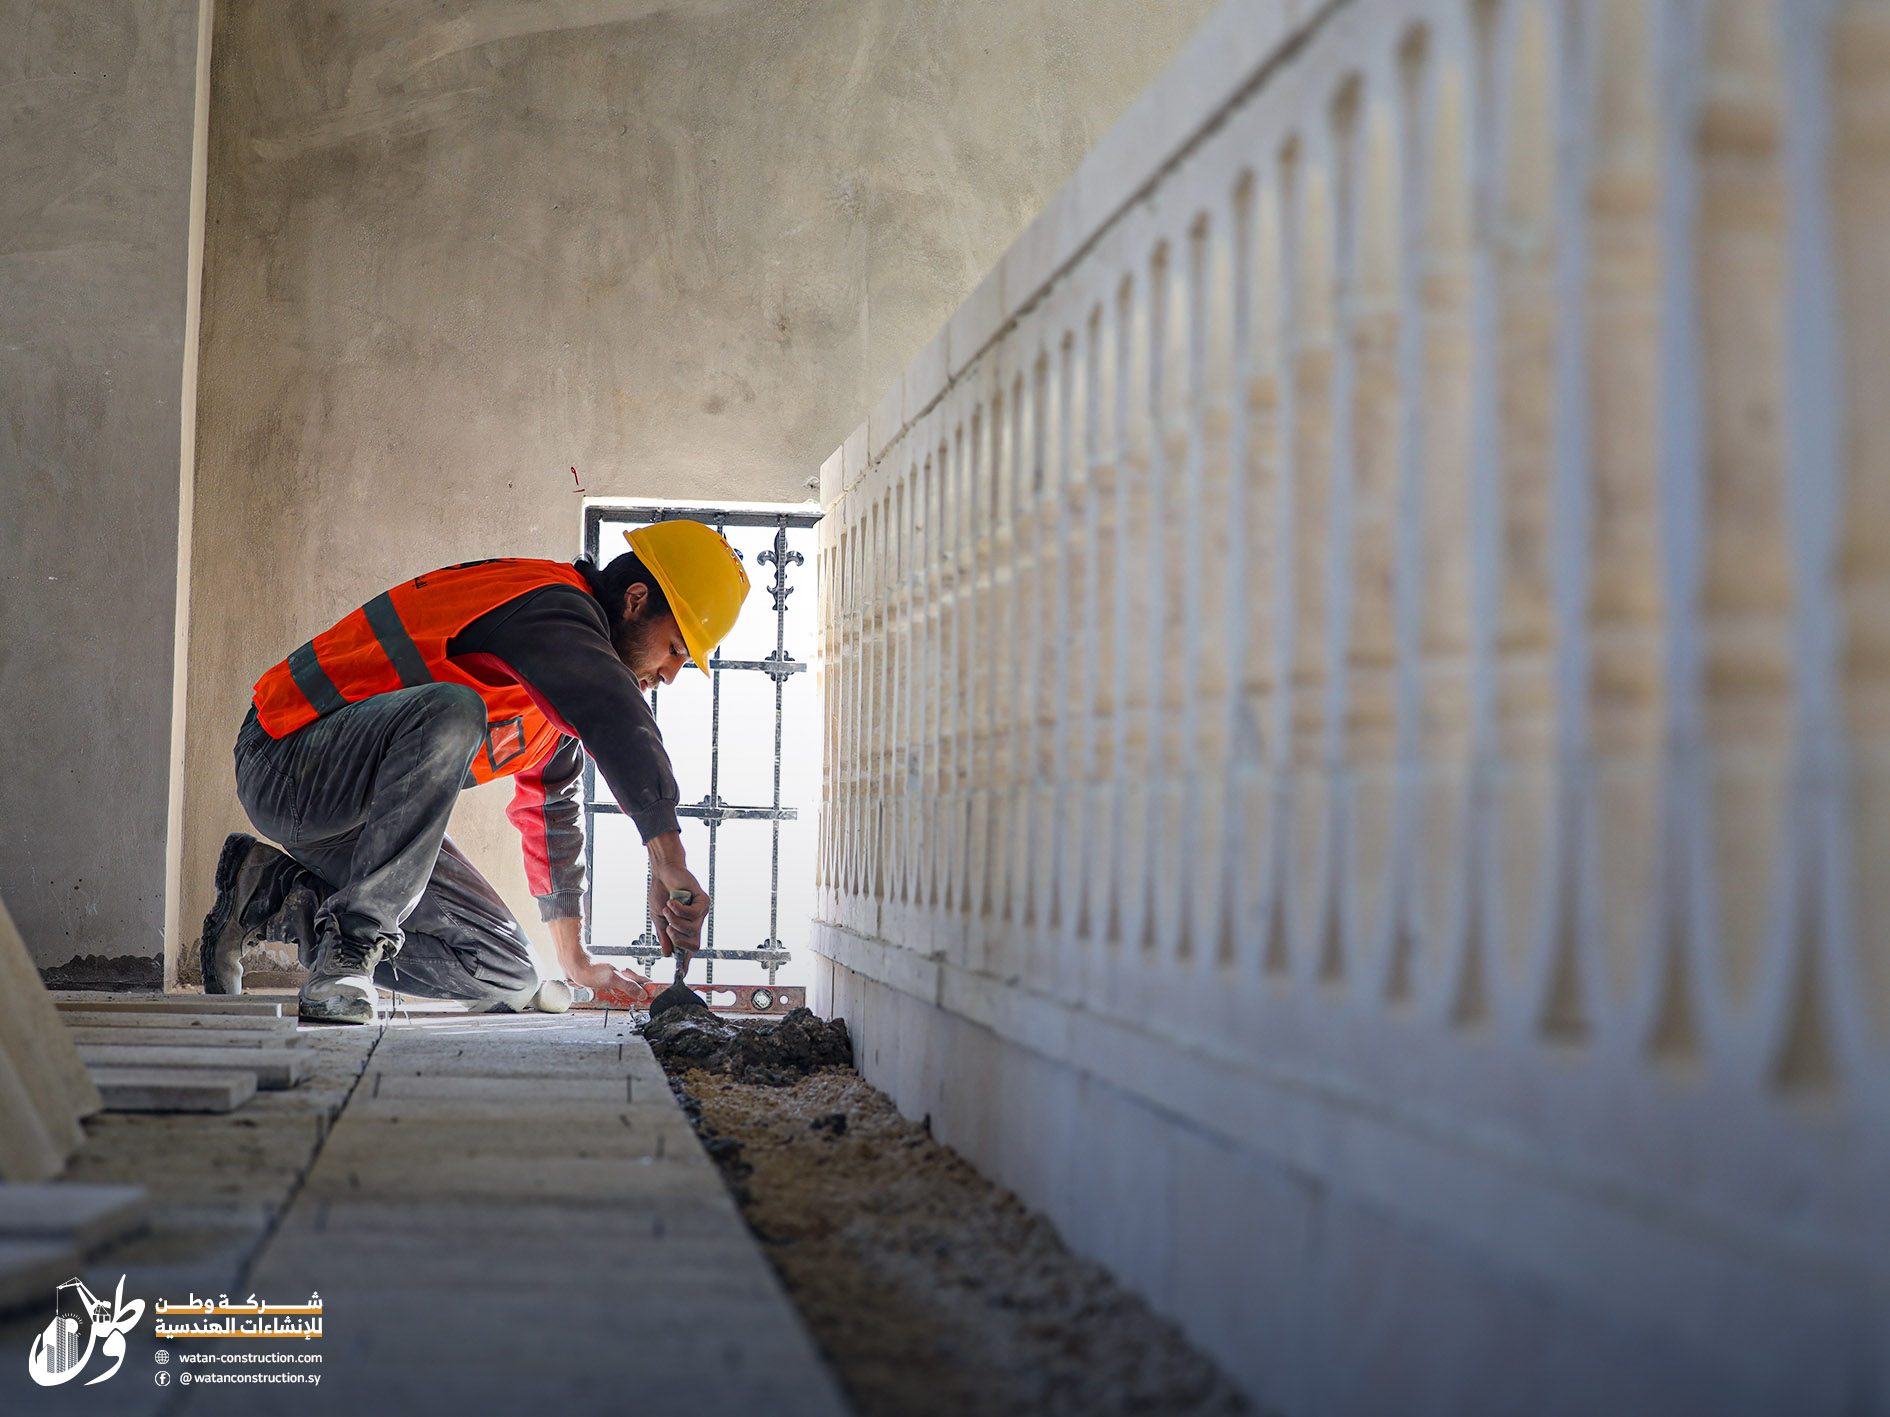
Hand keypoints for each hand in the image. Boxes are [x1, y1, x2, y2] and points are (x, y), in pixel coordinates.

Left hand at [566, 957, 656, 1007]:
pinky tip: (614, 1003)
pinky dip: (617, 998)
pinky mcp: (606, 983)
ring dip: (629, 999)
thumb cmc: (591, 970)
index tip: (658, 999)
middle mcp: (623, 975)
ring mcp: (614, 979)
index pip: (646, 982)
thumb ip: (629, 986)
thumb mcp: (613, 980)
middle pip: (637, 988)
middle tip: (644, 1007)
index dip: (653, 990)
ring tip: (631, 1006)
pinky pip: (615, 993)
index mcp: (628, 973)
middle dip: (641, 998)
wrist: (574, 965)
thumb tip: (642, 994)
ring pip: (626, 991)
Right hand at [646, 832, 708, 958]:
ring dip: (675, 921)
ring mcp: (701, 912)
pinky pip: (692, 914)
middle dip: (678, 939)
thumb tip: (667, 954)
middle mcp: (696, 922)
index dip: (685, 962)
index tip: (681, 975)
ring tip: (668, 908)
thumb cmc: (661, 894)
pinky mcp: (703, 901)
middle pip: (694, 945)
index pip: (688, 948)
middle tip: (668, 928)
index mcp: (686, 928)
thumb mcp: (659, 919)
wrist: (663, 873)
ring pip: (691, 929)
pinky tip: (672, 902)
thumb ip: (664, 936)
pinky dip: (678, 910)